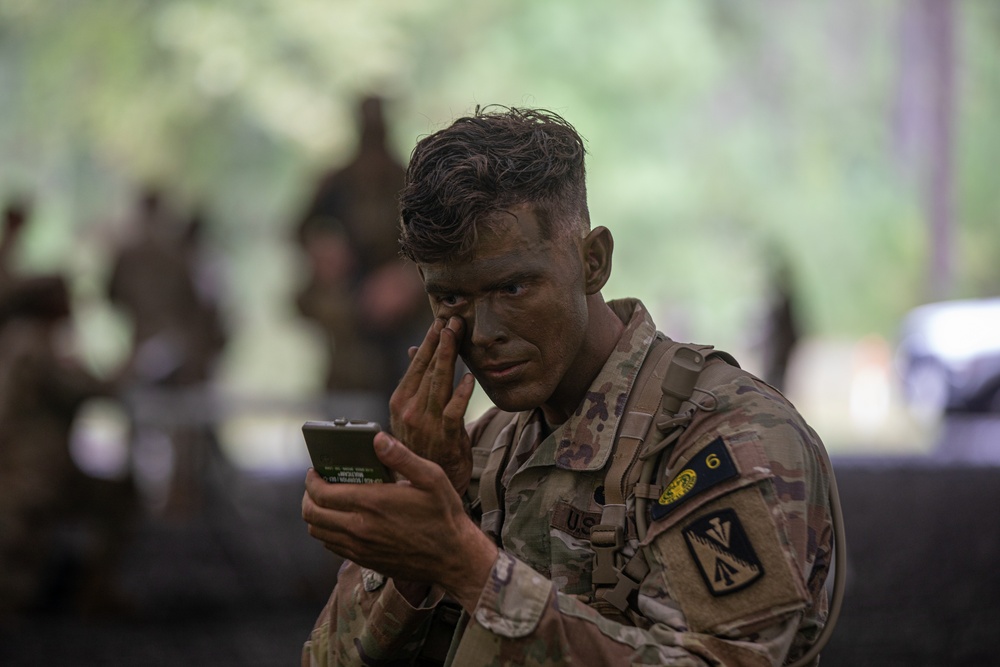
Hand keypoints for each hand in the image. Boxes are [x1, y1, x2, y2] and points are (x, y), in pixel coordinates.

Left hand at [302, 432, 496, 612]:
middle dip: (308, 496)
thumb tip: (378, 439)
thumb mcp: (431, 478)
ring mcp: (360, 547)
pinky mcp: (365, 560)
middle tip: (318, 485)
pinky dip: (328, 531)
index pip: (321, 493)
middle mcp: (360, 528)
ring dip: (316, 515)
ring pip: (318, 532)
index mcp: (372, 503)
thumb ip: (402, 457)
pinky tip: (343, 520)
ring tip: (328, 501)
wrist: (453, 557)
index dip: (312, 480)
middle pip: (311, 514)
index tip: (316, 471)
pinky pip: (332, 546)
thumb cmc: (444, 514)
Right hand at [389, 317, 475, 494]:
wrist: (425, 484)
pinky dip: (461, 395)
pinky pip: (454, 412)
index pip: (417, 365)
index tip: (441, 321)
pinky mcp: (444, 437)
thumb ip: (416, 381)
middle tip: (453, 319)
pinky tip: (469, 379)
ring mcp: (426, 423)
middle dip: (442, 342)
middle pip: (428, 369)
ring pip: (439, 384)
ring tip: (458, 336)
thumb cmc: (423, 444)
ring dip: (449, 358)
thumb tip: (416, 348)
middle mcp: (409, 410)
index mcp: (400, 401)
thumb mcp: (412, 412)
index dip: (430, 342)